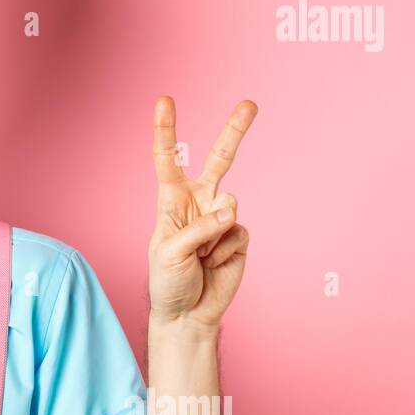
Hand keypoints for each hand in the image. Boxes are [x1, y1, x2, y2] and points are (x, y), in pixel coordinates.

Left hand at [147, 95, 256, 330]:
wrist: (188, 313)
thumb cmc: (168, 281)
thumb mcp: (169, 253)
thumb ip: (199, 227)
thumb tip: (231, 208)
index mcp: (172, 200)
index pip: (168, 159)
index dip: (165, 131)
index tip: (164, 101)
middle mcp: (198, 202)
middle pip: (219, 160)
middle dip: (235, 131)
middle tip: (250, 104)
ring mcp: (221, 218)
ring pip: (229, 205)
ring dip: (212, 235)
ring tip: (198, 257)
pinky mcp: (239, 236)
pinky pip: (238, 232)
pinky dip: (224, 251)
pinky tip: (212, 264)